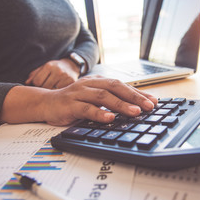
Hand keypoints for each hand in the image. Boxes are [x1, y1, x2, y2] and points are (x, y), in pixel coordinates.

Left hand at [25, 58, 79, 88]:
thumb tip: (26, 83)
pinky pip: (61, 92)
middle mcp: (58, 71)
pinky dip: (58, 92)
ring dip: (51, 91)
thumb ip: (34, 75)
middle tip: (45, 87)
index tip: (39, 84)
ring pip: (53, 90)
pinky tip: (58, 90)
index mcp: (49, 66)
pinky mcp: (71, 82)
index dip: (36, 84)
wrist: (71, 66)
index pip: (37, 81)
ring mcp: (65, 77)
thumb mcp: (44, 68)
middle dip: (43, 88)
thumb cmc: (54, 68)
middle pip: (45, 86)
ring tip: (52, 88)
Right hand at [41, 76, 157, 125]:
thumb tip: (135, 108)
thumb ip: (111, 101)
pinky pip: (86, 108)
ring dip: (121, 104)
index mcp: (98, 82)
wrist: (46, 103)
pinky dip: (99, 113)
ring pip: (103, 97)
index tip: (153, 101)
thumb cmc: (74, 102)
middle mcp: (90, 84)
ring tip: (135, 112)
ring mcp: (79, 93)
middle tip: (149, 106)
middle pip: (115, 87)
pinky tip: (109, 118)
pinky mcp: (70, 104)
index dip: (138, 93)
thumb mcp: (94, 99)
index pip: (121, 85)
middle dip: (134, 97)